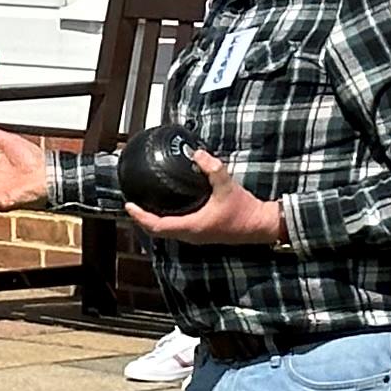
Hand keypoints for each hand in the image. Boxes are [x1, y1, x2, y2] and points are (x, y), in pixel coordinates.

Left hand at [130, 150, 284, 247]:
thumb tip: (198, 154)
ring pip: (166, 232)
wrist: (261, 225)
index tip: (129, 205)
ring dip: (153, 221)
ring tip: (144, 206)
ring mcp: (196, 236)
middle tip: (132, 205)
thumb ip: (213, 169)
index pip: (157, 226)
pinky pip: (176, 230)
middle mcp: (190, 235)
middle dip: (142, 219)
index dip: (140, 216)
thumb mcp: (227, 187)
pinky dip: (165, 221)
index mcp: (192, 227)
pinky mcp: (201, 233)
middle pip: (157, 231)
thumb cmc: (245, 210)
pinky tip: (165, 209)